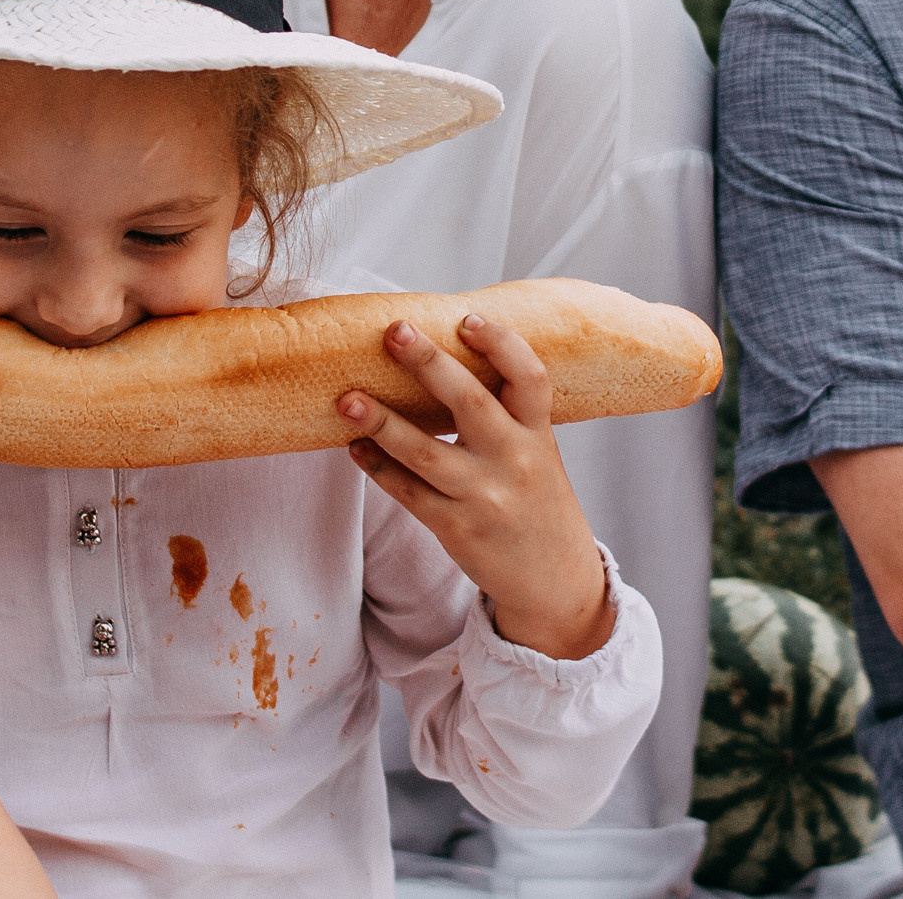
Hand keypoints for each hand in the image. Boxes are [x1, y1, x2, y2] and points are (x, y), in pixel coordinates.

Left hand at [339, 315, 613, 659]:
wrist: (556, 581)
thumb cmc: (537, 503)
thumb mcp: (539, 454)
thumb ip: (505, 417)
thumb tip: (443, 365)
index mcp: (538, 434)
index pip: (530, 378)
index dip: (501, 344)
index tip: (467, 320)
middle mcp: (515, 460)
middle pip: (470, 402)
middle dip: (429, 363)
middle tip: (394, 332)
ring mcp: (485, 497)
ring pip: (426, 453)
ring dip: (382, 423)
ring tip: (347, 399)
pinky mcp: (457, 528)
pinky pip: (409, 493)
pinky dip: (378, 469)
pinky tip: (354, 448)